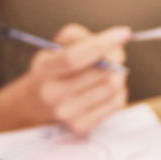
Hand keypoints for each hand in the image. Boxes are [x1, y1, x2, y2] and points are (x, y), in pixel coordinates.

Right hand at [0, 23, 130, 136]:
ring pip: (113, 87)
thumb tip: (115, 40)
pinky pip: (116, 103)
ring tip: (109, 70)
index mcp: (44, 69)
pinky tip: (106, 88)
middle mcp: (53, 94)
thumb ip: (79, 36)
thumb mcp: (56, 46)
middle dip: (116, 57)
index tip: (123, 33)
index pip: (74, 58)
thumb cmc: (54, 68)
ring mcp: (67, 113)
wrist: (37, 103)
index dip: (102, 44)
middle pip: (101, 73)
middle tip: (116, 52)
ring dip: (119, 74)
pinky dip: (119, 91)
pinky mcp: (81, 127)